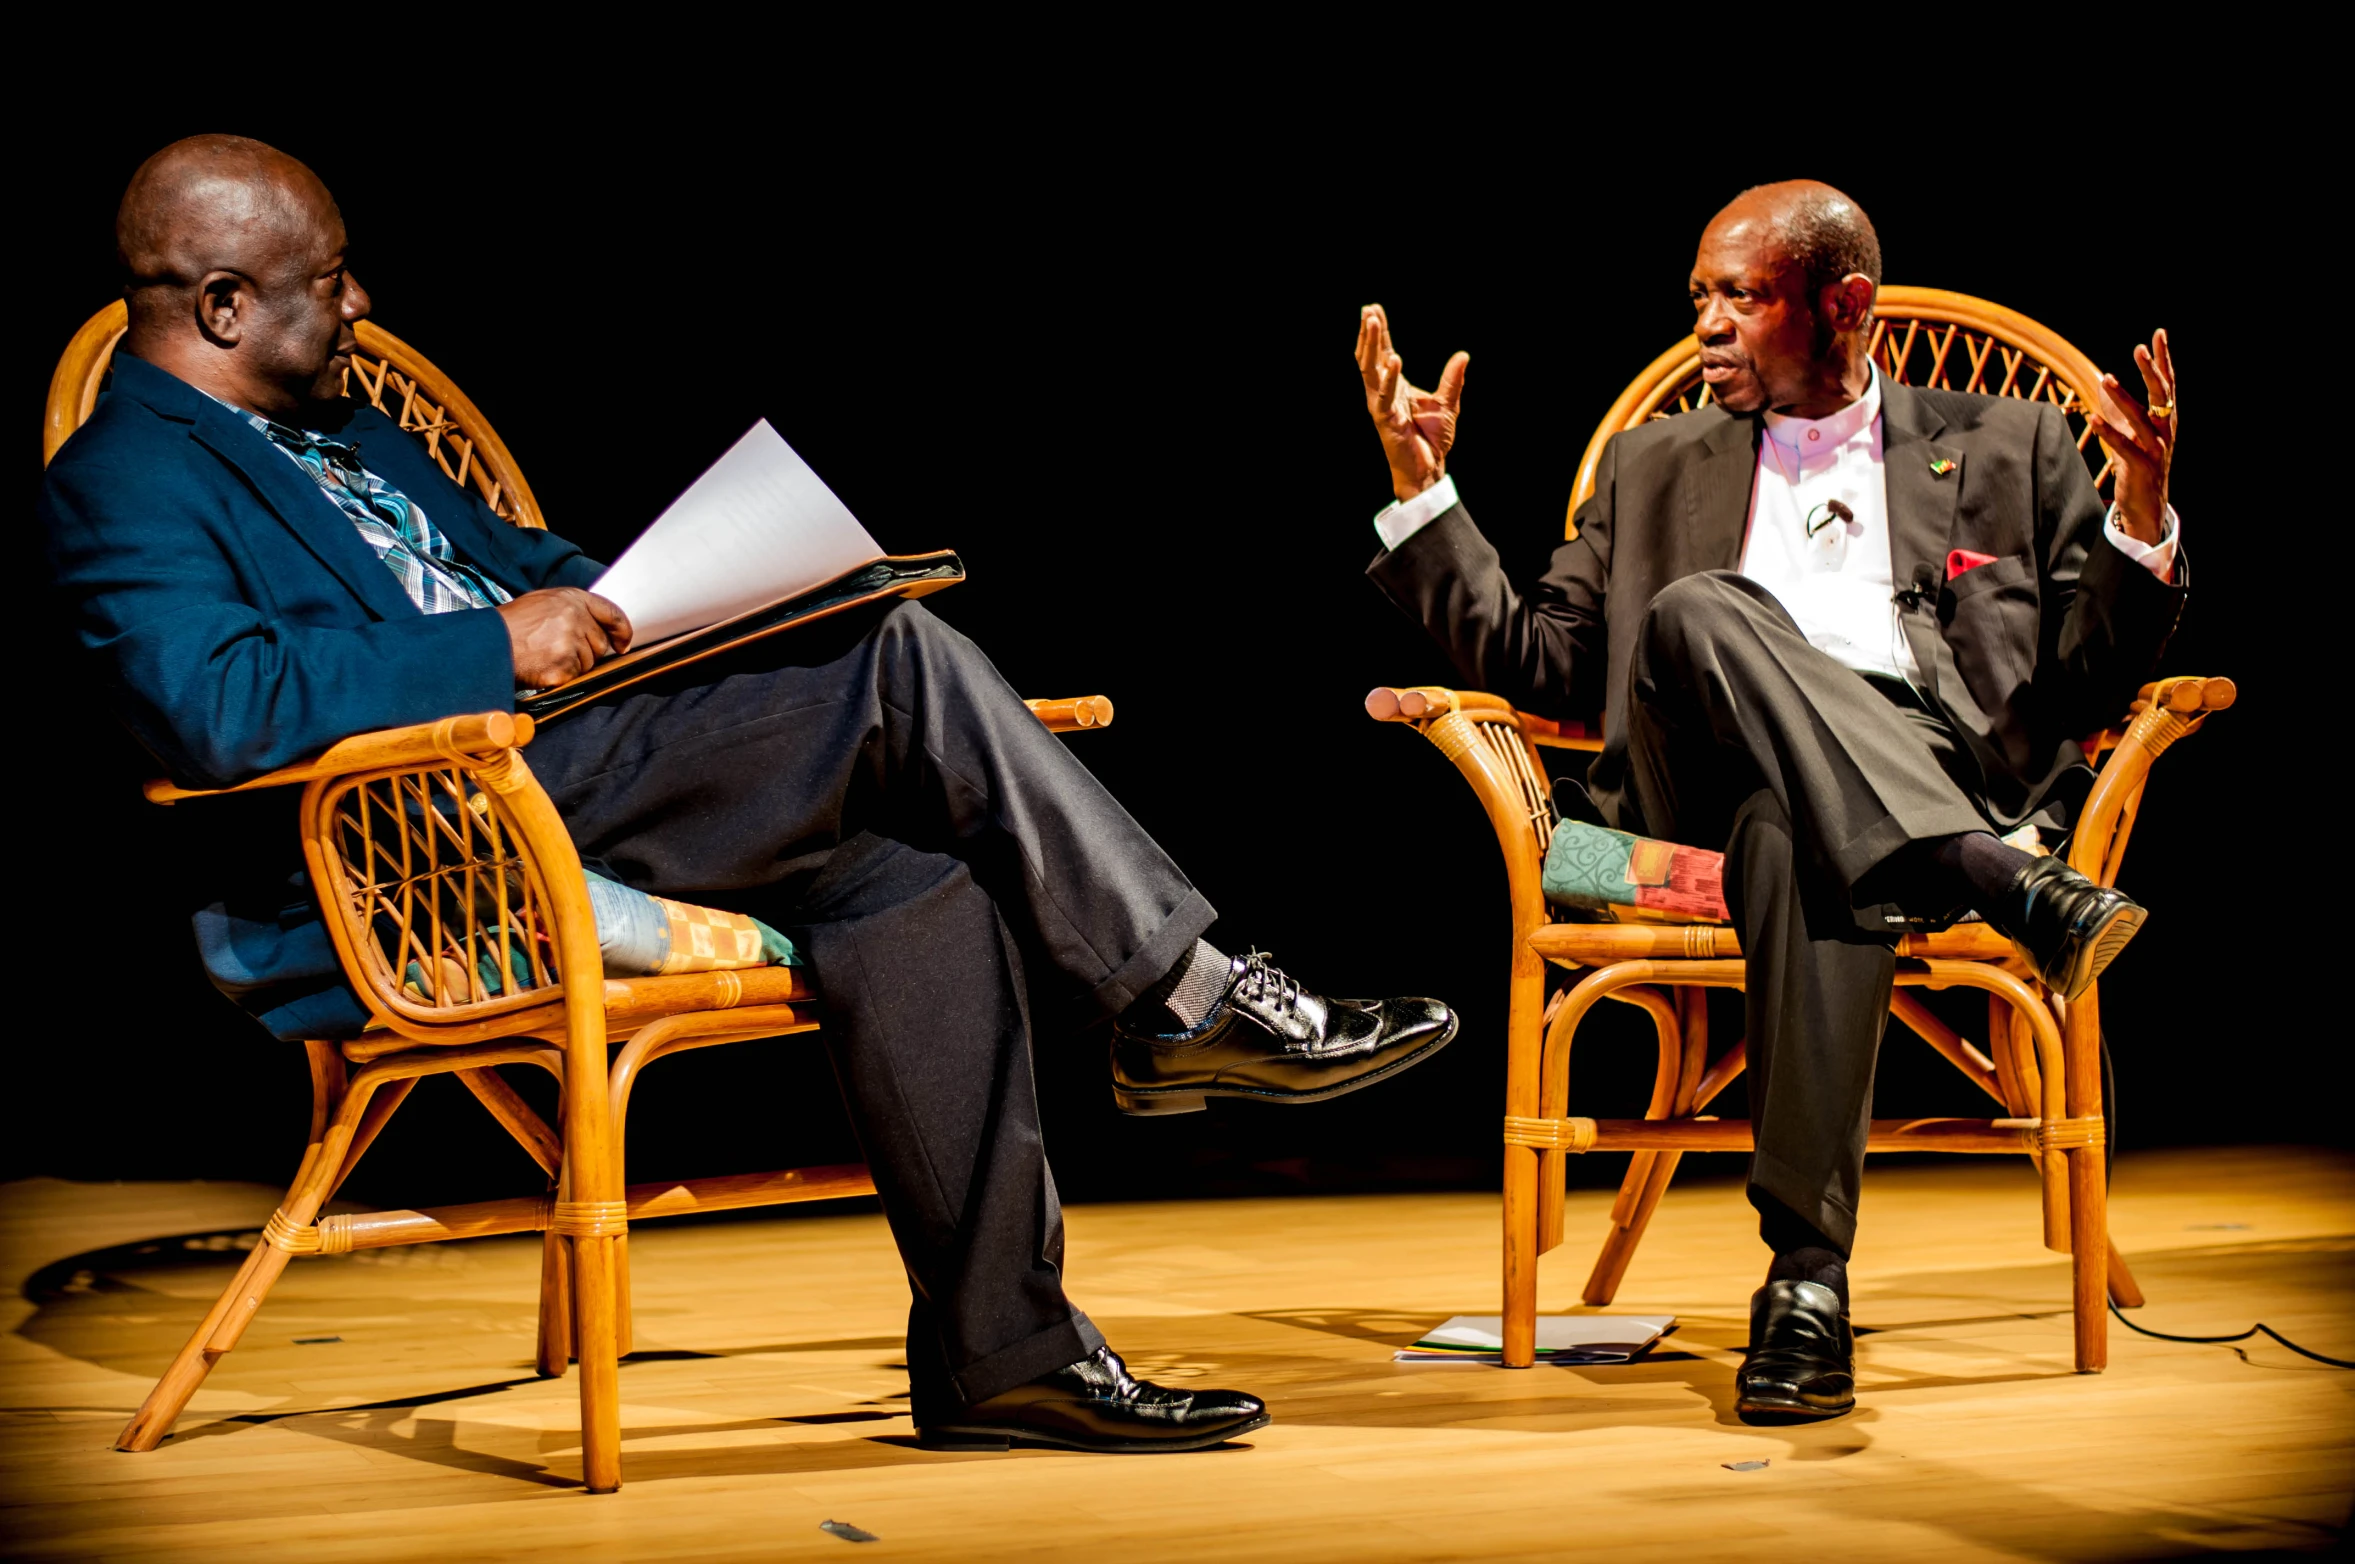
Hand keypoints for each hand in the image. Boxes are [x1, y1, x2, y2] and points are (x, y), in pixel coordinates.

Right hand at [497, 589, 632, 689]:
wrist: (488, 644)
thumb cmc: (511, 625)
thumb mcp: (541, 603)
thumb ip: (571, 610)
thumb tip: (596, 626)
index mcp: (571, 599)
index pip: (611, 613)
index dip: (621, 630)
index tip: (623, 643)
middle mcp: (574, 618)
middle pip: (600, 643)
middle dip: (586, 651)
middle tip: (558, 649)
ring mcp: (570, 643)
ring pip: (588, 663)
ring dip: (572, 664)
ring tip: (544, 656)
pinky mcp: (563, 666)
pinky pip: (574, 677)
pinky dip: (560, 677)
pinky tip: (542, 667)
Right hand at [1356, 304, 1468, 503]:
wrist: (1428, 468)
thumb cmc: (1431, 439)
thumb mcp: (1447, 403)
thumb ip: (1452, 379)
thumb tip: (1463, 355)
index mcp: (1394, 386)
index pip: (1383, 353)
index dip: (1380, 332)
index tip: (1374, 309)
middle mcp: (1383, 393)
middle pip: (1370, 357)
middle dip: (1369, 333)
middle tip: (1369, 309)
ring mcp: (1381, 405)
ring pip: (1370, 370)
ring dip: (1371, 345)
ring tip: (1374, 322)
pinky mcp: (1385, 419)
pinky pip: (1384, 396)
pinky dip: (1388, 378)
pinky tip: (1394, 358)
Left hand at [2088, 328, 2175, 546]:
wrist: (2147, 506)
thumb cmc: (2138, 465)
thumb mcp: (2130, 432)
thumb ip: (2119, 408)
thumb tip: (2103, 383)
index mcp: (2165, 420)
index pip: (2167, 383)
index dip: (2163, 359)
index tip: (2159, 334)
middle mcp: (2165, 431)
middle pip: (2161, 396)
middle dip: (2151, 371)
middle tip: (2140, 349)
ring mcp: (2155, 449)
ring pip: (2140, 419)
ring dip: (2123, 397)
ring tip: (2106, 377)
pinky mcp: (2141, 467)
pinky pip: (2123, 446)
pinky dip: (2108, 431)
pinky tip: (2092, 417)